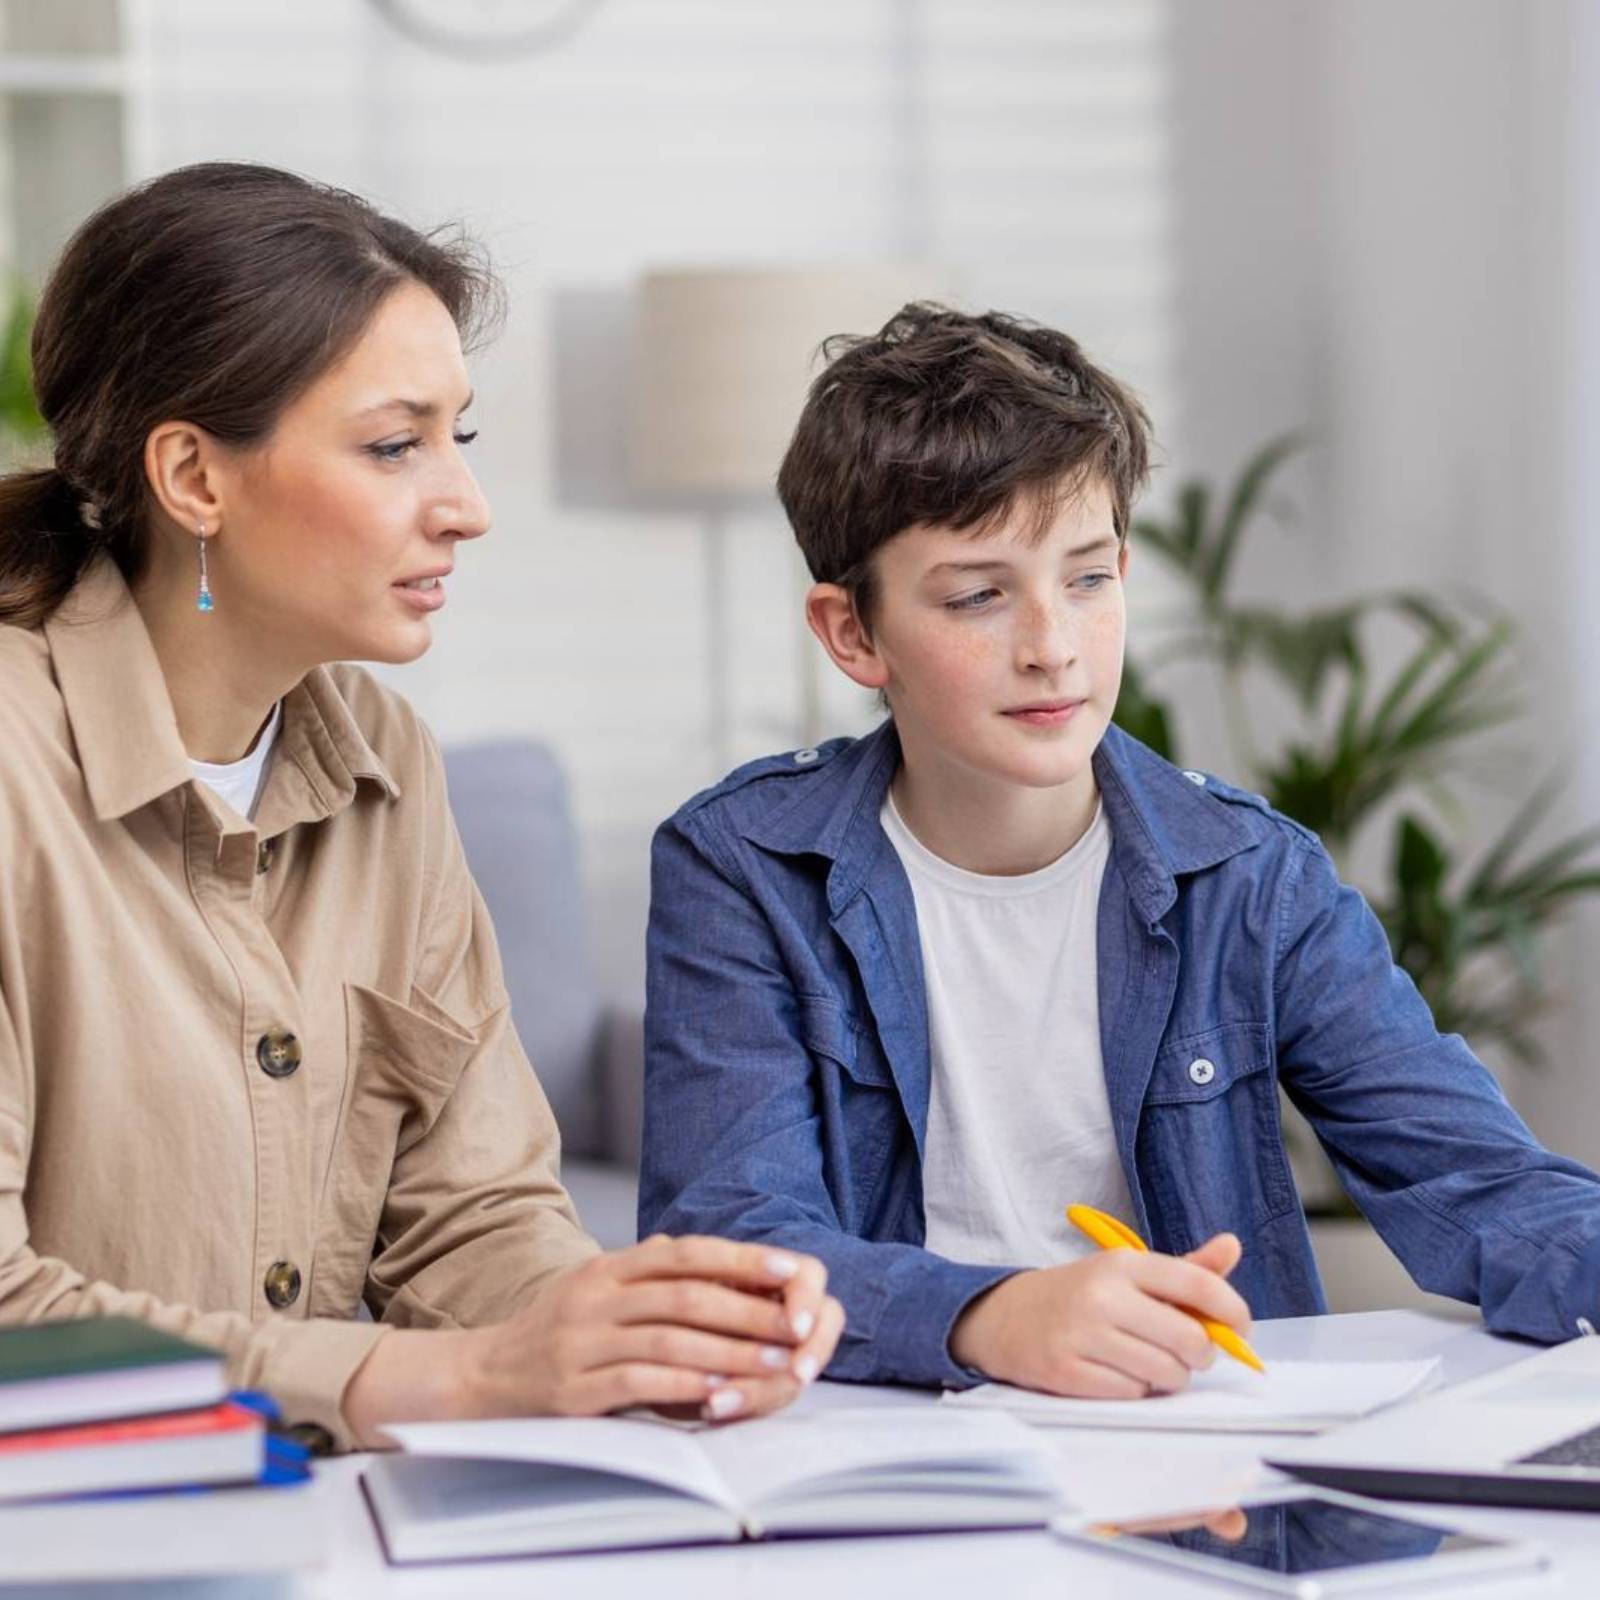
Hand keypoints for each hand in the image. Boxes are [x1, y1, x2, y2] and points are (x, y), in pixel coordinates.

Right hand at [459, 1234, 843, 1423]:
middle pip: (686, 1295)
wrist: (480, 1379)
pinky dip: (685, 1384)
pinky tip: (720, 1391)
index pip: (685, 1253)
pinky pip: (638, 1382)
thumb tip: (708, 1259)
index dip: (741, 1257)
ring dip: (732, 1350)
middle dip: (751, 1309)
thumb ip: (647, 1275)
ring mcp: (581, 1343)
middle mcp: (594, 1297)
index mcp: (607, 1268)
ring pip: (670, 1338)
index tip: (790, 1268)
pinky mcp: (572, 1391)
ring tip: (778, 1361)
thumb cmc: (553, 1333)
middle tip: (799, 1324)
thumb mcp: (595, 1290)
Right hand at [949, 1233, 1249, 1397]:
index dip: (1233, 1312)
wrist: (1004, 1317)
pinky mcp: (1067, 1372)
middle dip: (1200, 1355)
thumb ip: (1185, 1269)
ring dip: (1168, 1377)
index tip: (1239, 1330)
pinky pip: (1132, 1394)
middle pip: (1190, 1340)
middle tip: (1188, 1353)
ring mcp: (1082, 1334)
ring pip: (1165, 1373)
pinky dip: (1135, 1391)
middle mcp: (1103, 1294)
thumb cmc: (1081, 1296)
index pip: (1198, 1285)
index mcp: (1123, 1264)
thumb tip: (1233, 1246)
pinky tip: (1117, 1374)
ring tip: (1148, 1362)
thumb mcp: (1127, 1272)